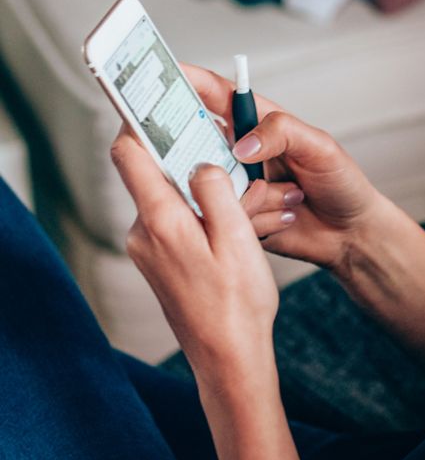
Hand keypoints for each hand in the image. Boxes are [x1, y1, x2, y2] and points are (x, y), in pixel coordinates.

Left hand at [110, 126, 278, 386]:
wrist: (229, 360)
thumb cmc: (237, 304)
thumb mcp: (237, 239)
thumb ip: (216, 189)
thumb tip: (201, 163)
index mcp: (162, 220)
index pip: (131, 152)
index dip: (141, 121)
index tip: (158, 100)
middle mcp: (145, 232)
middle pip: (161, 172)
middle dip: (199, 162)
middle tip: (240, 165)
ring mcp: (150, 249)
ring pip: (175, 198)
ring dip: (211, 194)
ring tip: (258, 206)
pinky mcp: (160, 261)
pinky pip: (179, 222)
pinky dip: (208, 216)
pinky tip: (244, 228)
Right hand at [182, 63, 383, 270]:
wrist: (350, 235)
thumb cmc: (342, 183)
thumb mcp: (320, 148)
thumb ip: (282, 133)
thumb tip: (241, 145)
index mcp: (258, 124)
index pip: (216, 95)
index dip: (188, 81)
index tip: (162, 74)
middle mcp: (240, 152)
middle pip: (195, 138)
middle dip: (189, 144)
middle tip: (197, 153)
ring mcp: (235, 185)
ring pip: (208, 182)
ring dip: (240, 191)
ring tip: (283, 194)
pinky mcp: (236, 216)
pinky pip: (223, 215)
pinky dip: (249, 217)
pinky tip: (281, 215)